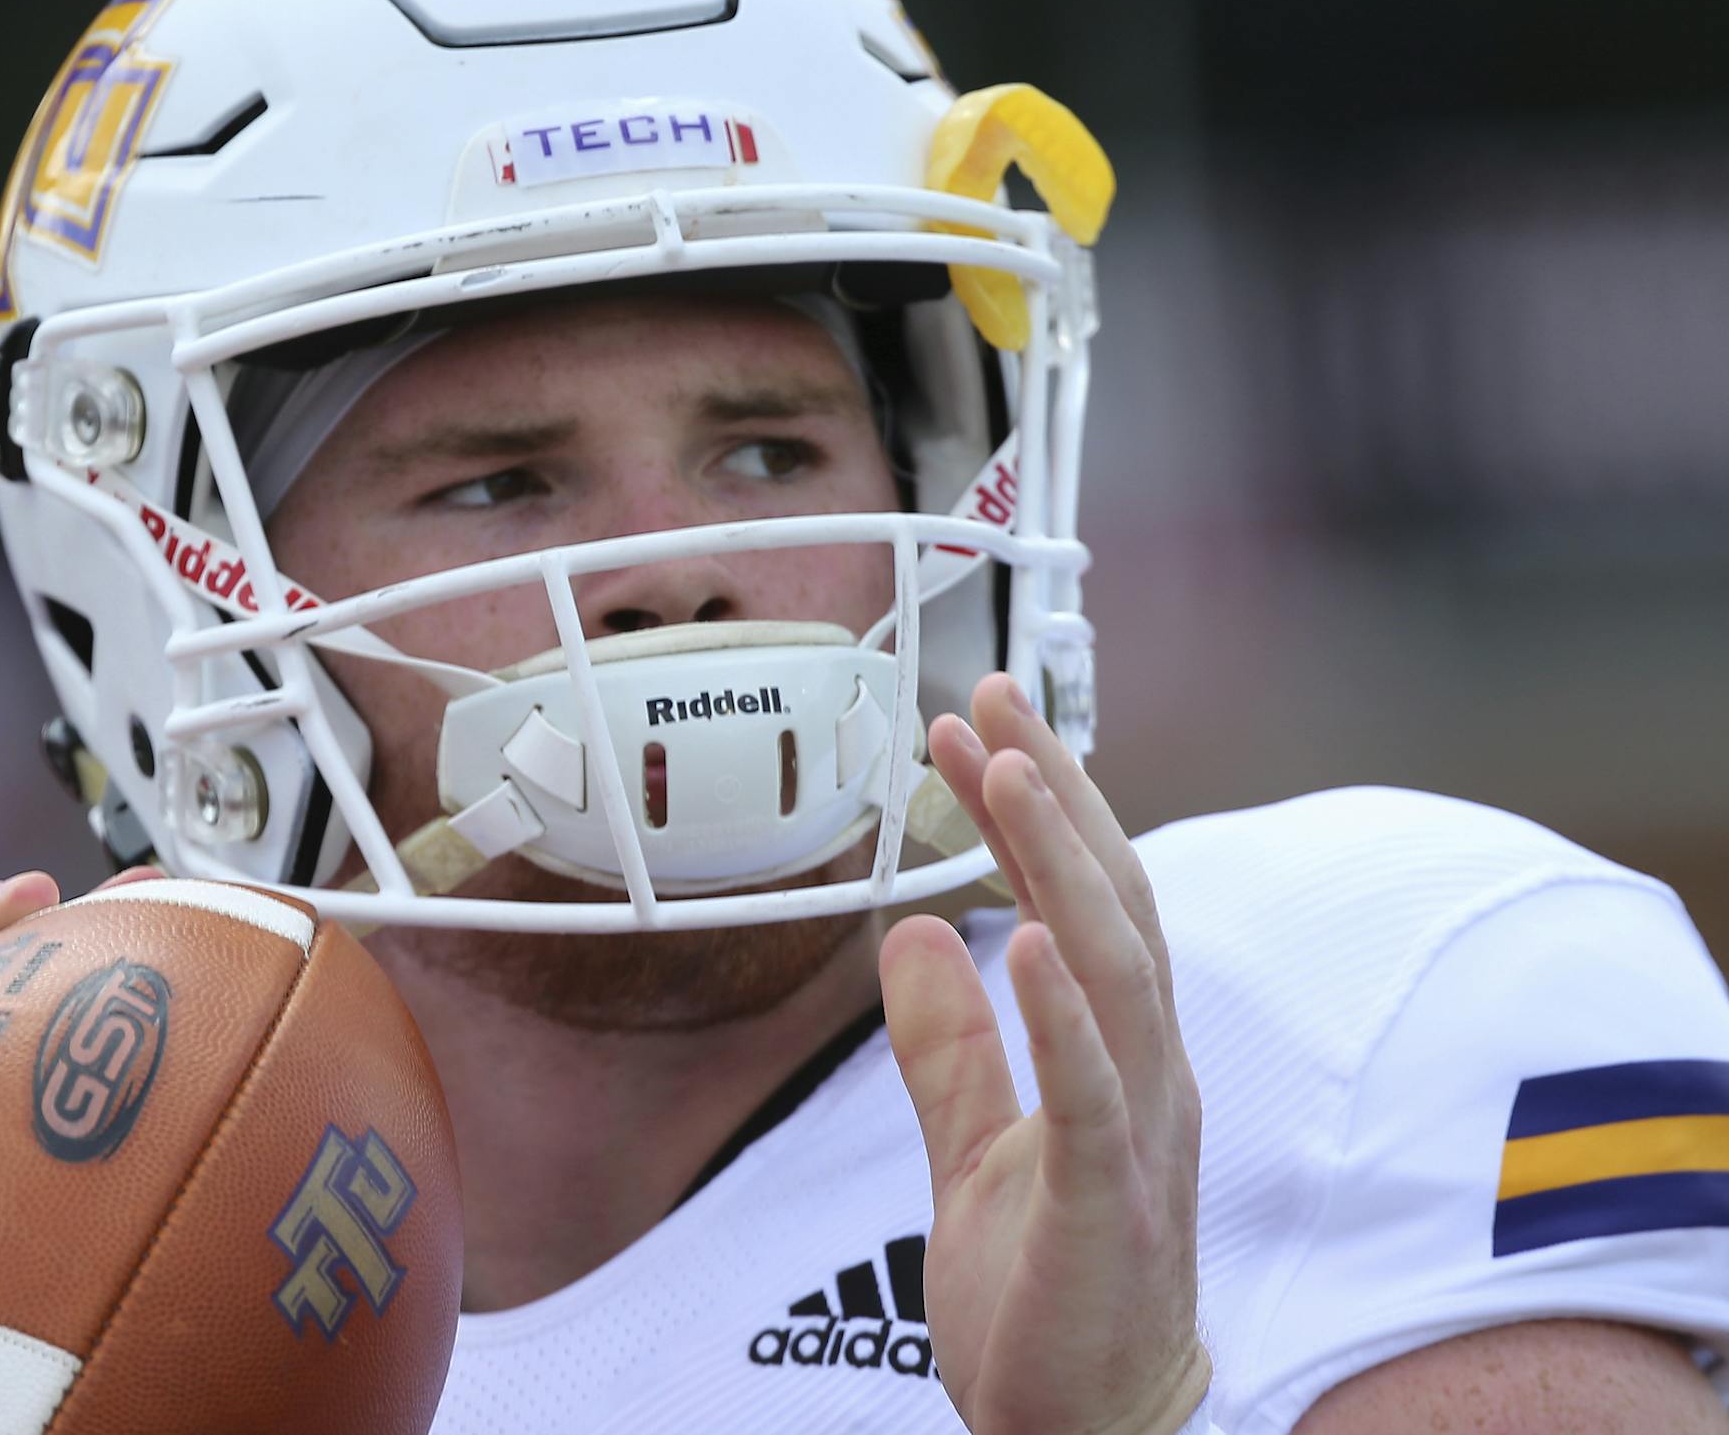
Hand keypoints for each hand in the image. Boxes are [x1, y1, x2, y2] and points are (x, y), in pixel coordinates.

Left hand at [880, 674, 1207, 1434]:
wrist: (1085, 1433)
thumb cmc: (1047, 1298)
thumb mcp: (976, 1151)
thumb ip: (951, 1047)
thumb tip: (913, 934)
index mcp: (1118, 1059)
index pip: (1087, 904)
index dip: (1041, 810)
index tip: (978, 726)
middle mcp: (1147, 1078)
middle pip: (1113, 906)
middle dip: (1056, 796)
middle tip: (994, 699)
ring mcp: (1138, 1139)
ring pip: (1115, 971)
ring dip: (1059, 866)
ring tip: (1009, 772)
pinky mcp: (1107, 1205)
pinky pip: (1094, 1095)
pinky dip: (1066, 1014)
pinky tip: (1028, 942)